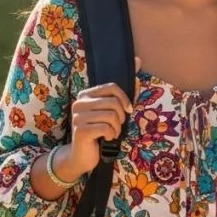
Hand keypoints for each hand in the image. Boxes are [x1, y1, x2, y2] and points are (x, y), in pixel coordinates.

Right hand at [65, 57, 140, 176]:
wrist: (81, 155)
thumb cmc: (99, 131)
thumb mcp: (111, 110)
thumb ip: (124, 88)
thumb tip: (139, 61)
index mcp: (85, 94)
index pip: (111, 87)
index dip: (124, 99)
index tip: (128, 110)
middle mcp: (79, 103)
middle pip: (113, 102)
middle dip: (121, 116)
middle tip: (117, 125)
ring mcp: (78, 116)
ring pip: (111, 116)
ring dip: (117, 128)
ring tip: (112, 133)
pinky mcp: (81, 130)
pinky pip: (107, 128)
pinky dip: (112, 135)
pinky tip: (106, 138)